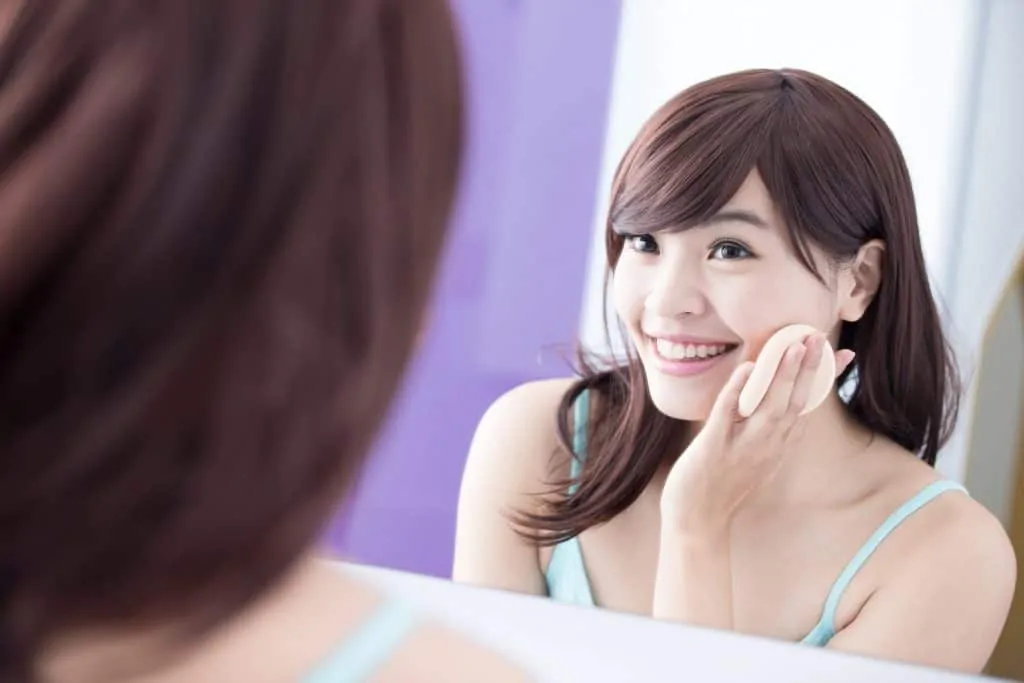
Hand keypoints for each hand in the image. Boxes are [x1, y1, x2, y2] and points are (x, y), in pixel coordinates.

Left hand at [660, 333, 855, 534]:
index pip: (808, 405)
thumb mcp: (755, 456)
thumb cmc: (722, 484)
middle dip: (810, 369)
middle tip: (819, 337)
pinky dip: (737, 391)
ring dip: (782, 376)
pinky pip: (727, 415)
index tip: (844, 353)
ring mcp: (742, 446)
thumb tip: (774, 396)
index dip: (826, 378)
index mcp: (779, 444)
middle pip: (796, 402)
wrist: (698, 520)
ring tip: (794, 346)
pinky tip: (746, 369)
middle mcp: (768, 445)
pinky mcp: (714, 447)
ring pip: (770, 407)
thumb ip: (767, 428)